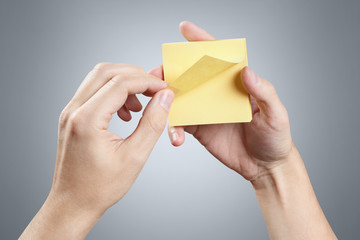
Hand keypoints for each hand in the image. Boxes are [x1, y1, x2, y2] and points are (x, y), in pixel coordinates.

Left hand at [20, 63, 173, 238]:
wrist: (73, 203)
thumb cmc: (100, 187)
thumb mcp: (134, 157)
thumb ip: (152, 123)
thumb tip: (165, 97)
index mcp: (87, 120)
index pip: (120, 83)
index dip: (147, 81)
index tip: (165, 89)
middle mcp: (74, 111)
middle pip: (106, 71)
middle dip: (135, 75)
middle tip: (155, 90)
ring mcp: (70, 112)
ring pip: (99, 77)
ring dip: (124, 83)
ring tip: (140, 104)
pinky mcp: (72, 117)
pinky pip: (94, 91)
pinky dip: (113, 92)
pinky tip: (127, 112)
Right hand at [149, 21, 291, 180]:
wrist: (265, 166)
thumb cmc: (275, 137)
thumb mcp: (275, 113)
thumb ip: (263, 92)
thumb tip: (246, 71)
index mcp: (235, 83)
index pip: (218, 57)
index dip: (201, 41)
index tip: (185, 29)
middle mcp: (217, 93)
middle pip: (191, 75)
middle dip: (171, 71)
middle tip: (158, 74)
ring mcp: (205, 110)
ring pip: (180, 98)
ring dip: (165, 99)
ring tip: (158, 106)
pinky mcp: (199, 129)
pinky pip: (180, 124)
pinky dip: (173, 129)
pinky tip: (176, 138)